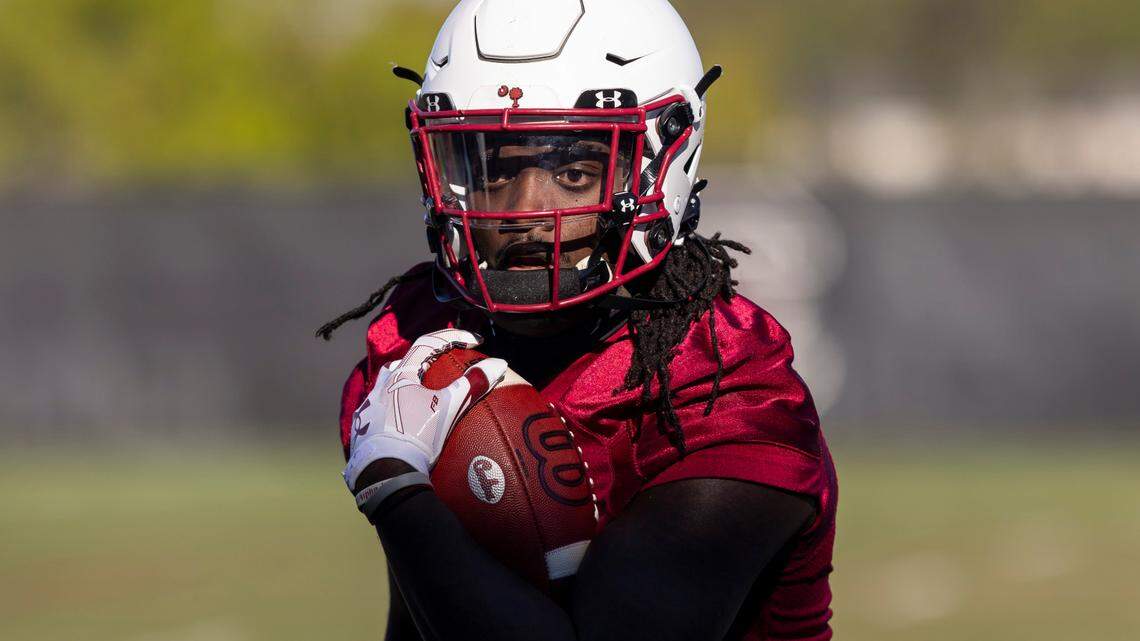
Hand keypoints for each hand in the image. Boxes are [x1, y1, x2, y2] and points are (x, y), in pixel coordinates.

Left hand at [343, 329, 506, 492]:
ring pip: (386, 384)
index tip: (473, 340)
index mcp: (400, 376)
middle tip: (446, 365)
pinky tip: (401, 420)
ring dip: (404, 382)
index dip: (452, 337)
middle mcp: (380, 386)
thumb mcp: (449, 409)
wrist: (384, 474)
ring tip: (420, 391)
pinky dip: (392, 407)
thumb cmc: (417, 437)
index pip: (427, 343)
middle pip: (405, 362)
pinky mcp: (362, 429)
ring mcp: (368, 407)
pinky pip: (378, 409)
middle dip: (427, 360)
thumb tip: (499, 363)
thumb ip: (472, 384)